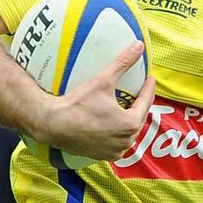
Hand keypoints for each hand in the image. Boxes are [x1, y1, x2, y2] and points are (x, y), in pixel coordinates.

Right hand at [35, 42, 154, 160]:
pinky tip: (115, 125)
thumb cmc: (78, 103)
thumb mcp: (103, 80)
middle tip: (140, 91)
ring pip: (129, 133)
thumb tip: (139, 45)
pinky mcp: (103, 156)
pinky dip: (118, 134)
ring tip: (129, 107)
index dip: (148, 88)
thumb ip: (123, 62)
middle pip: (139, 118)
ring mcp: (115, 151)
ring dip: (130, 121)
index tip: (149, 78)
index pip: (146, 102)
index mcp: (130, 123)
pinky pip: (117, 143)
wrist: (53, 125)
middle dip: (141, 104)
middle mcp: (126, 141)